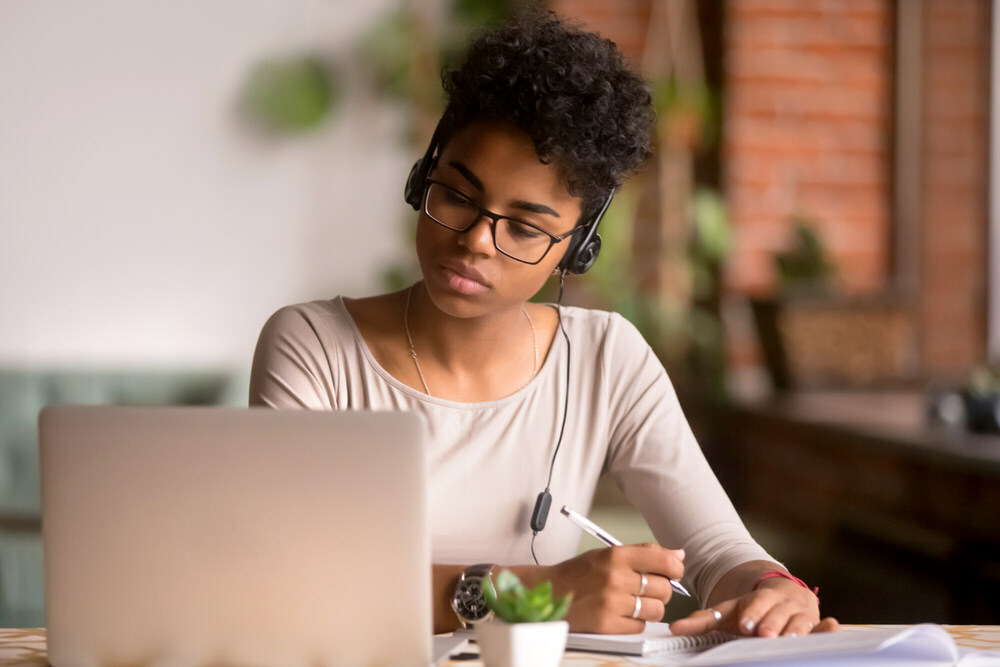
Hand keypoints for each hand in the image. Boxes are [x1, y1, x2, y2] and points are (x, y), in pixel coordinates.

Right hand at [543, 543, 684, 633]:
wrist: (548, 592)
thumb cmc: (577, 573)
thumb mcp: (607, 553)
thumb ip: (644, 552)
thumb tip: (678, 554)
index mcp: (616, 555)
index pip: (664, 561)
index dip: (675, 568)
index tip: (673, 572)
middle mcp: (615, 577)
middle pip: (664, 588)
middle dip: (660, 591)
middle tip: (647, 589)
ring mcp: (611, 602)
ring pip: (656, 610)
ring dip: (650, 608)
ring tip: (634, 603)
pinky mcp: (607, 624)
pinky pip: (640, 626)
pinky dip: (635, 622)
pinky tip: (622, 613)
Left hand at [670, 577, 838, 637]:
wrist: (781, 595)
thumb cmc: (752, 610)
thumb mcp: (728, 612)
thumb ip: (703, 621)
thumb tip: (674, 629)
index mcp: (759, 599)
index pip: (755, 605)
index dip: (753, 613)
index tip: (746, 624)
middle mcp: (782, 604)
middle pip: (778, 614)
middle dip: (772, 624)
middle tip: (765, 635)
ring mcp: (800, 614)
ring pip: (800, 621)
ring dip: (797, 629)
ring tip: (790, 639)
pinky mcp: (816, 624)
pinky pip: (823, 626)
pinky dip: (828, 628)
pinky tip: (832, 627)